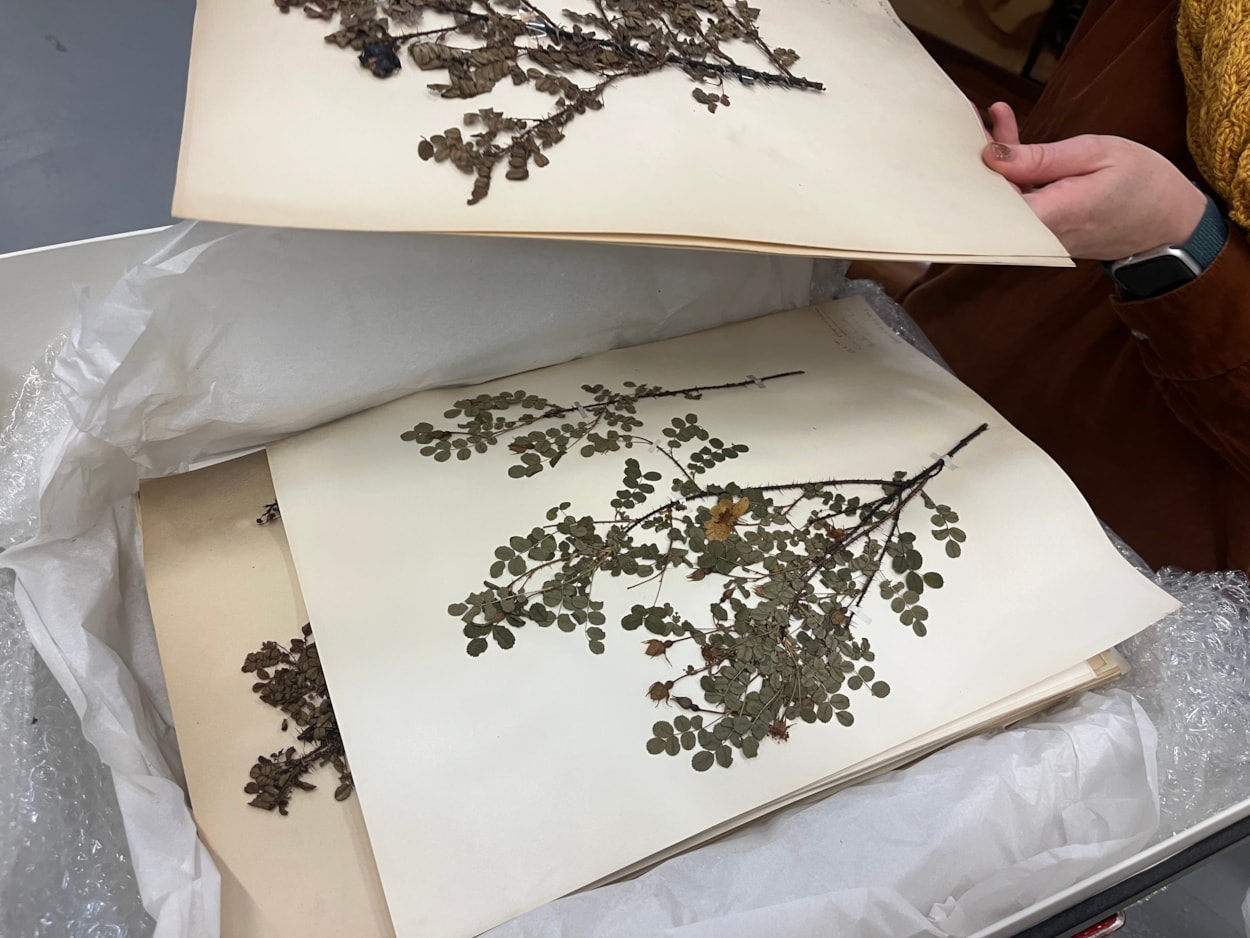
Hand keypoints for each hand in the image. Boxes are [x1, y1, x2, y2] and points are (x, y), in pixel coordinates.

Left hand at [982, 102, 1207, 260]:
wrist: (1170, 222)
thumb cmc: (1141, 183)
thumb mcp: (1096, 154)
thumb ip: (1042, 158)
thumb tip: (993, 157)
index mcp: (1051, 215)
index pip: (991, 201)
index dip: (972, 171)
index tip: (965, 134)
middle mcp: (1038, 234)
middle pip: (991, 199)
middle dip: (976, 159)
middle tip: (968, 119)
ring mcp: (1039, 237)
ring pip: (1002, 199)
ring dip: (993, 160)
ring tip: (989, 119)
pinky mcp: (1043, 232)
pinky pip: (1018, 201)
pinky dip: (1010, 171)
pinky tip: (1006, 137)